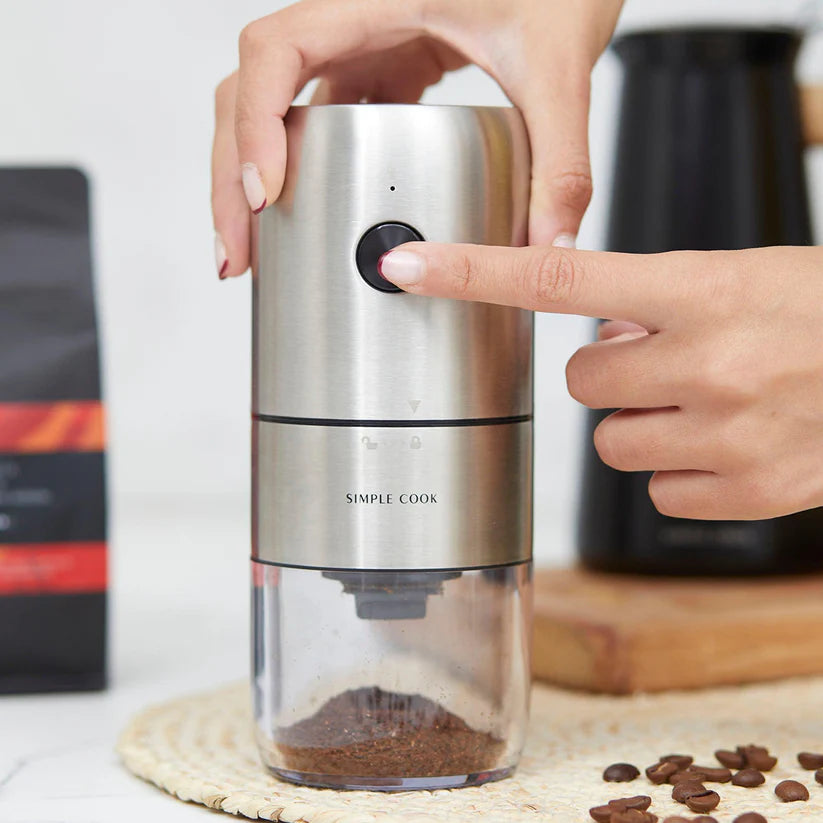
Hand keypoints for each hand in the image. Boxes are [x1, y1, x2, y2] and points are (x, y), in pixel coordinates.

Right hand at [211, 0, 623, 276]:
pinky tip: (304, 216)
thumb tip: (548, 246)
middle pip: (253, 91)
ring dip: (254, 177)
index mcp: (377, 0)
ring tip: (254, 248)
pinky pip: (317, 122)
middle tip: (238, 250)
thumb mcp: (559, 68)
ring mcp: (360, 51)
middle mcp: (353, 23)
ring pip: (276, 111)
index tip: (265, 192)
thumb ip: (560, 160)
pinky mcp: (377, 74)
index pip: (278, 50)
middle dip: (233, 174)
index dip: (254, 120)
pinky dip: (300, 172)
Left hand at [377, 242, 822, 520]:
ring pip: (613, 444)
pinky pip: (657, 491)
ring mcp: (726, 437)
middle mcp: (708, 365)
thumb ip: (657, 303)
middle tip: (666, 361)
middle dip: (612, 374)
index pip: (558, 276)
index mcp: (703, 291)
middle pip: (580, 381)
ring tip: (707, 403)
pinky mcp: (744, 495)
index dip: (473, 273)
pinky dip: (682, 471)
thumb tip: (594, 333)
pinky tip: (728, 446)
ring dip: (646, 424)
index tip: (411, 268)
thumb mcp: (744, 277)